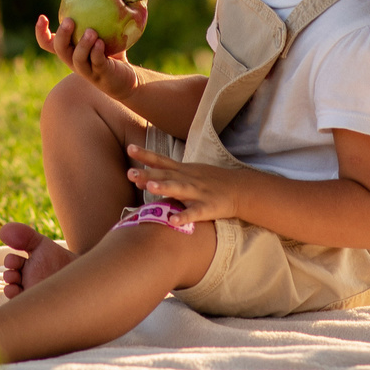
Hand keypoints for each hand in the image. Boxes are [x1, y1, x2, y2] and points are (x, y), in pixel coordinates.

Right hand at [33, 14, 140, 100]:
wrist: (124, 77)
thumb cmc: (111, 49)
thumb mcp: (103, 29)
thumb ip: (95, 11)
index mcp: (69, 49)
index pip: (48, 44)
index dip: (41, 33)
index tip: (42, 17)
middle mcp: (73, 60)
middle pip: (60, 49)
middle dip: (62, 35)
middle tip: (69, 21)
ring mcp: (86, 69)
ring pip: (77, 59)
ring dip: (82, 45)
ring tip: (92, 32)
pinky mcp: (100, 75)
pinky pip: (96, 63)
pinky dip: (96, 53)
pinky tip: (101, 43)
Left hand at [124, 144, 250, 224]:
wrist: (239, 189)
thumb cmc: (208, 182)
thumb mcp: (188, 173)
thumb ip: (165, 177)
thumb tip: (140, 181)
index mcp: (182, 171)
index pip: (161, 160)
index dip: (145, 155)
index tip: (130, 148)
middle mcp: (187, 179)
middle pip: (165, 175)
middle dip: (147, 174)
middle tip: (130, 173)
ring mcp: (198, 192)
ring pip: (179, 189)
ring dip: (165, 187)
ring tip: (149, 188)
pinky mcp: (208, 207)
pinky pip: (194, 213)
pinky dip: (185, 217)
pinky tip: (173, 221)